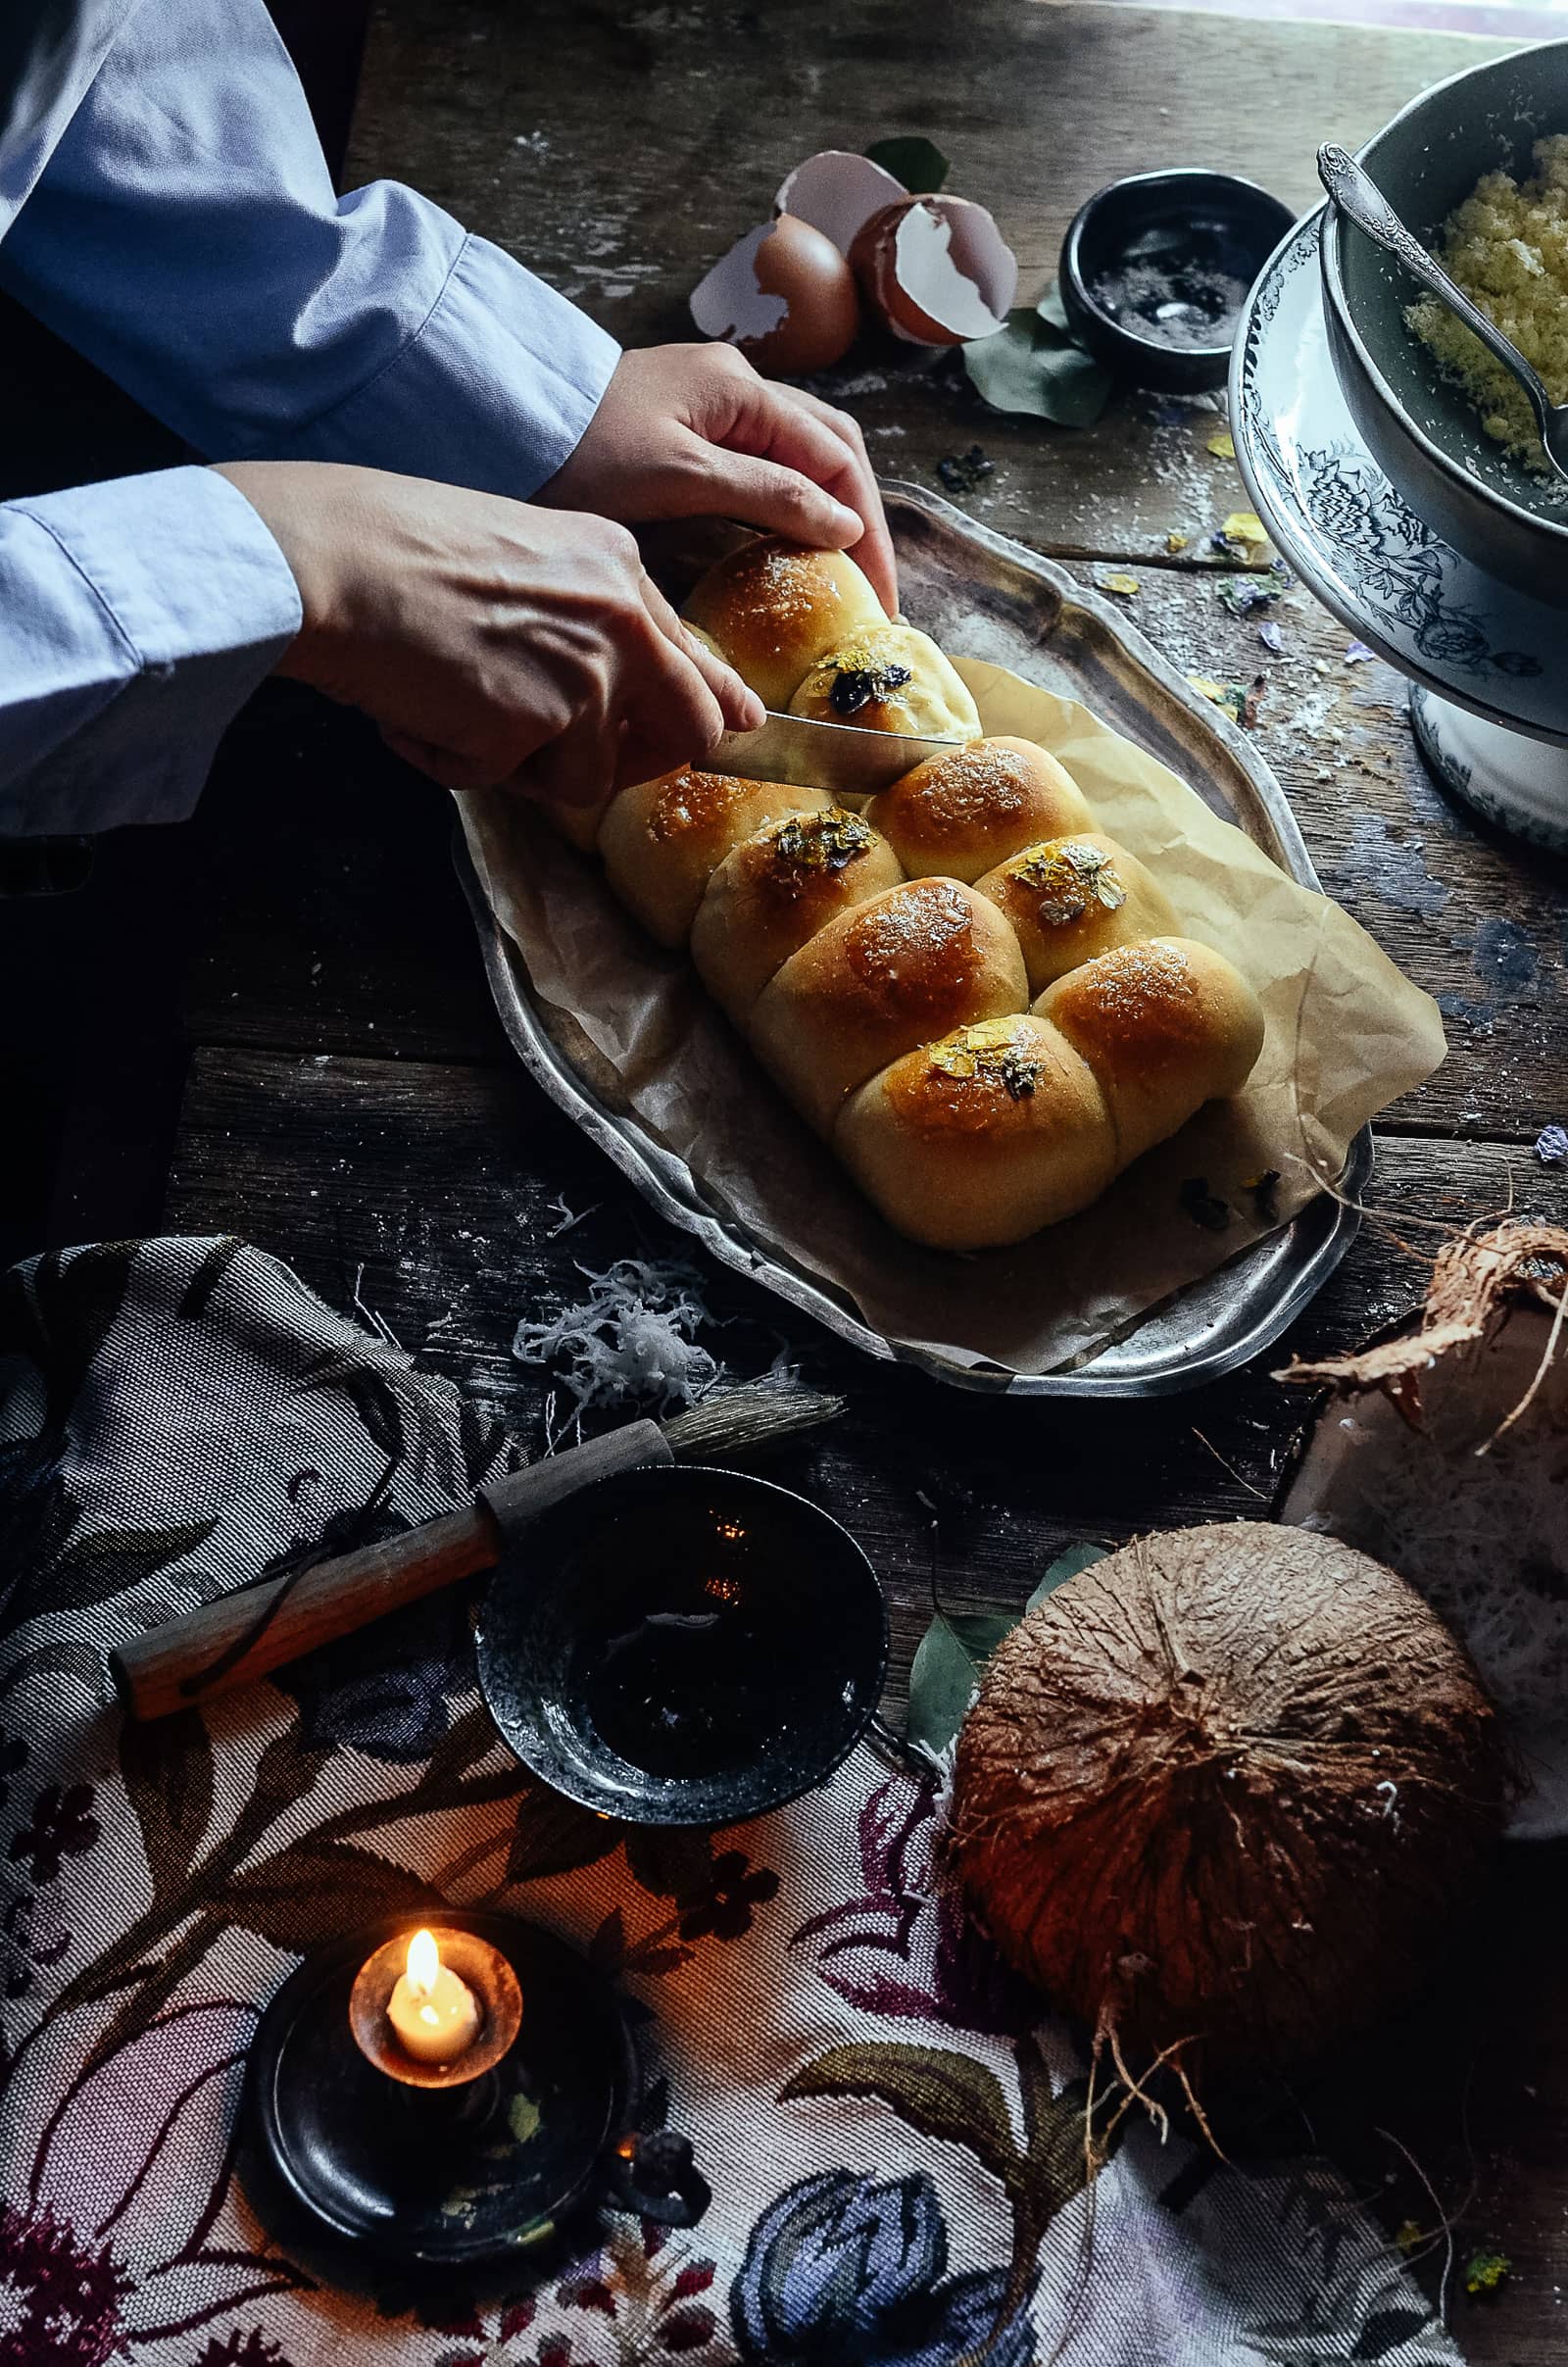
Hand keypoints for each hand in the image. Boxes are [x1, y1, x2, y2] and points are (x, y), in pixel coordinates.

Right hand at [213, 460, 762, 803]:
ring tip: (451, 711)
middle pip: (691, 730)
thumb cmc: (395, 550)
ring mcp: (589, 672)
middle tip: (571, 765)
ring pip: (588, 779)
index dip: (707, 703)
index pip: (692, 655)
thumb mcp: (521, 559)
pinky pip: (507, 783)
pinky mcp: (540, 721)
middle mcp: (623, 617)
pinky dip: (455, 764)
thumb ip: (585, 618)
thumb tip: (621, 691)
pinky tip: (417, 712)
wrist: (332, 560)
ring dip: (519, 767)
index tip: (733, 728)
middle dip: (638, 764)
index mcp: (617, 565)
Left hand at [540, 344, 897, 616]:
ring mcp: (711, 406)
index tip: (881, 594)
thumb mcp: (681, 476)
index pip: (837, 458)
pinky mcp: (684, 430)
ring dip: (829, 509)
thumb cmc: (584, 446)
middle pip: (828, 450)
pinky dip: (790, 503)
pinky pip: (761, 464)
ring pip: (798, 456)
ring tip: (846, 573)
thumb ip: (767, 494)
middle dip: (860, 518)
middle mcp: (738, 388)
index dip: (869, 527)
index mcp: (744, 391)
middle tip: (873, 590)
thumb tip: (845, 524)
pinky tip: (792, 543)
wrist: (502, 420)